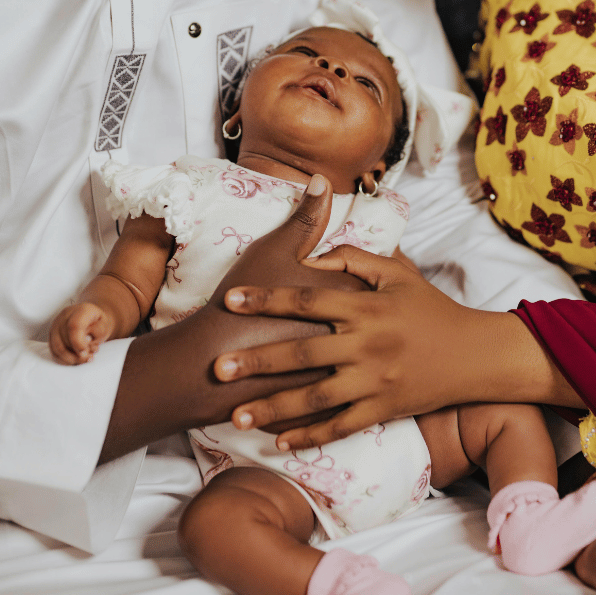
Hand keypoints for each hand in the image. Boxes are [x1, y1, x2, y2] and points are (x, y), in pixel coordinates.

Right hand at [49, 302, 114, 363]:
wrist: (92, 320)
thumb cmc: (98, 323)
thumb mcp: (105, 325)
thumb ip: (99, 331)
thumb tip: (88, 339)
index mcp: (81, 310)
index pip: (74, 326)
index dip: (78, 343)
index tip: (85, 353)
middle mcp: (66, 315)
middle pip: (65, 339)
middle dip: (77, 354)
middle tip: (89, 356)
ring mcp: (56, 325)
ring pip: (57, 348)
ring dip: (71, 359)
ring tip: (84, 359)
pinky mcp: (52, 335)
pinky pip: (54, 352)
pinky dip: (65, 360)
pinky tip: (75, 360)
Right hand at [100, 174, 369, 461]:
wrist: (208, 365)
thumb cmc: (238, 304)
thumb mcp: (275, 252)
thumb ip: (304, 220)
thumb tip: (321, 179)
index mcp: (346, 303)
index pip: (371, 290)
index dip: (373, 284)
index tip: (381, 286)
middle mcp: (350, 342)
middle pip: (376, 337)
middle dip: (382, 334)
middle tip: (387, 329)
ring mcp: (336, 379)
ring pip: (363, 378)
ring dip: (367, 374)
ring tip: (372, 369)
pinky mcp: (317, 411)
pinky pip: (341, 414)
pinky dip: (346, 408)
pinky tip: (349, 405)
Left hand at [213, 243, 520, 449]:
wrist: (475, 355)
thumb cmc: (431, 308)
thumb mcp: (398, 272)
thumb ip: (354, 260)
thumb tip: (313, 253)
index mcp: (365, 308)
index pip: (307, 300)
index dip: (267, 298)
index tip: (231, 298)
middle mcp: (365, 346)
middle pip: (302, 355)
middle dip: (257, 361)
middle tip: (218, 368)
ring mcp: (373, 383)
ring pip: (314, 399)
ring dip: (273, 408)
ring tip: (235, 415)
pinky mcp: (382, 411)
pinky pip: (339, 427)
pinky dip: (308, 437)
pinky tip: (277, 441)